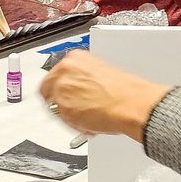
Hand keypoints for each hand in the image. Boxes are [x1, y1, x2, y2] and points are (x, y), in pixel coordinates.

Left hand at [40, 51, 170, 141]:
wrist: (133, 104)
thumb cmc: (125, 91)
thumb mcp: (101, 73)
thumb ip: (83, 78)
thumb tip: (78, 87)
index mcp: (75, 58)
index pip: (54, 73)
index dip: (60, 87)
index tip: (64, 94)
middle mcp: (64, 70)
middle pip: (48, 89)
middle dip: (59, 101)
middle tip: (72, 108)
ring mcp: (61, 89)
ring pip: (53, 106)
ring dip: (66, 114)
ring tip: (86, 116)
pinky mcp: (62, 109)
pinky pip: (61, 120)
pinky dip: (72, 123)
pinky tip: (88, 122)